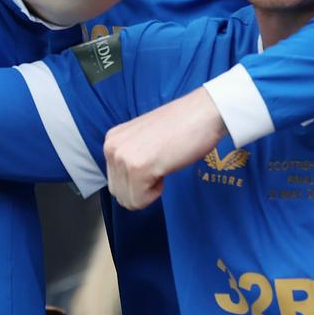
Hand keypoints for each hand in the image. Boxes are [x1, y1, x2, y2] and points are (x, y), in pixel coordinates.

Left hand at [102, 85, 226, 209]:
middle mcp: (111, 147)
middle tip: (159, 166)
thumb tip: (127, 183)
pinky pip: (139, 201)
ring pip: (128, 200)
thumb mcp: (143, 141)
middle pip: (118, 193)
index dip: (138, 181)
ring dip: (148, 191)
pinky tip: (165, 168)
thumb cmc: (181, 127)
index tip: (155, 162)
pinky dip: (155, 193)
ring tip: (162, 165)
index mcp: (112, 140)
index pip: (115, 182)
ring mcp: (122, 157)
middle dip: (140, 189)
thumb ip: (131, 156)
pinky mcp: (137, 168)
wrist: (202, 113)